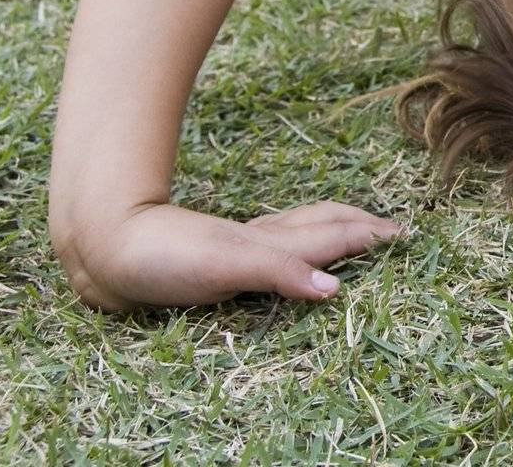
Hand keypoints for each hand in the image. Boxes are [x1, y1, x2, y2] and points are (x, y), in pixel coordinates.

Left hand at [54, 201, 402, 310]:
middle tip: (394, 231)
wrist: (105, 242)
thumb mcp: (225, 266)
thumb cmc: (163, 255)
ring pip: (301, 230)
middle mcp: (261, 241)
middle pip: (323, 224)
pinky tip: (292, 249)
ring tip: (357, 231)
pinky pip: (278, 243)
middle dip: (361, 225)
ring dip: (335, 229)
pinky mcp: (220, 256)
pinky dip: (302, 243)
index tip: (406, 236)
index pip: (333, 236)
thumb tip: (334, 288)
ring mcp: (241, 245)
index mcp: (270, 244)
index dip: (370, 236)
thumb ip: (281, 272)